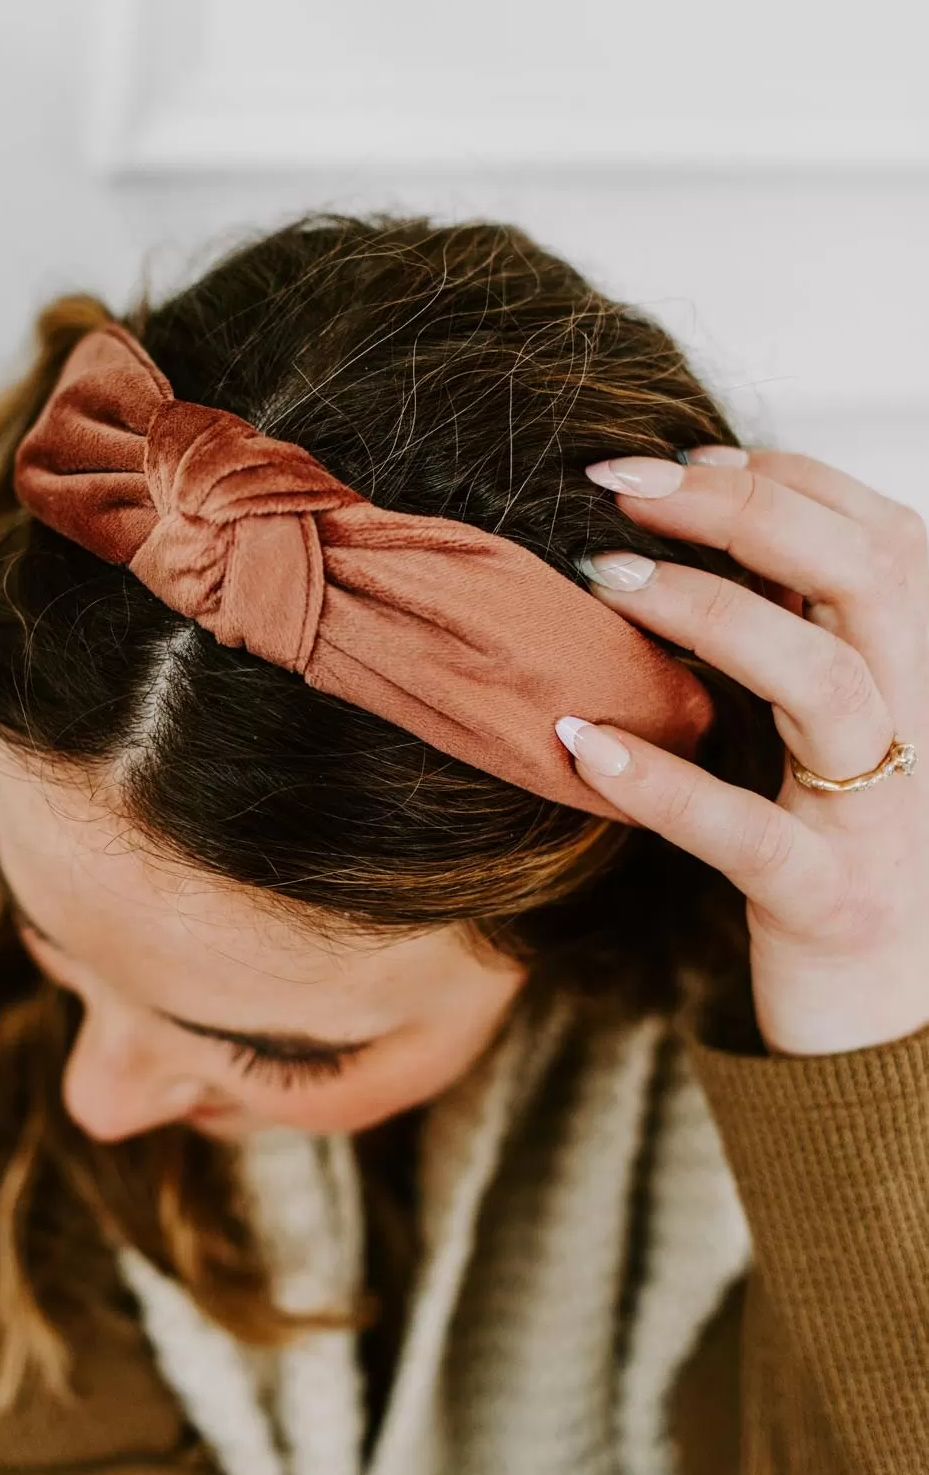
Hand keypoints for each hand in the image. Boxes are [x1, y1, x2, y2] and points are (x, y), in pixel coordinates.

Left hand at [555, 446, 928, 1055]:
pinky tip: (581, 741)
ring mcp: (886, 818)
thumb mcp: (842, 725)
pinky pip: (750, 833)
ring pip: (822, 685)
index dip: (786, 479)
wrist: (891, 1015)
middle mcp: (927, 725)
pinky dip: (665, 782)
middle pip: (866, 578)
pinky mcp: (830, 900)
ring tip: (599, 579)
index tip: (682, 459)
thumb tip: (707, 519)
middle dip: (742, 510)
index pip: (885, 535)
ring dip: (709, 614)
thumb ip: (803, 632)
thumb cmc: (845, 844)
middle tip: (621, 488)